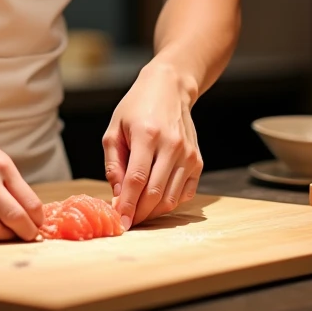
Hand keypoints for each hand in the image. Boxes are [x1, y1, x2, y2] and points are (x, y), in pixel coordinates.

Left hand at [102, 60, 202, 230]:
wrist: (169, 88)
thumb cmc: (137, 107)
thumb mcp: (114, 129)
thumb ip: (114, 163)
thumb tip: (118, 196)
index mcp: (147, 135)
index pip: (137, 180)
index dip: (128, 205)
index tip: (120, 222)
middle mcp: (171, 145)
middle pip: (155, 193)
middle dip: (140, 213)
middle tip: (128, 221)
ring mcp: (188, 154)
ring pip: (171, 198)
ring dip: (154, 211)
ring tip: (139, 211)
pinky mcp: (197, 161)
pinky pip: (185, 193)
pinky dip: (170, 202)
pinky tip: (156, 199)